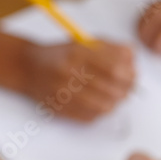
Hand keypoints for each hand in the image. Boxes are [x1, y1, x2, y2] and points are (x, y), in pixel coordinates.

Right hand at [20, 40, 134, 120]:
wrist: (28, 67)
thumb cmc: (60, 54)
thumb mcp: (83, 42)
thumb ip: (110, 47)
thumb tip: (133, 57)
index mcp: (76, 52)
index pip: (115, 68)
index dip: (129, 73)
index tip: (133, 74)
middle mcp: (68, 73)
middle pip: (111, 89)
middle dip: (126, 90)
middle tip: (128, 88)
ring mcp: (63, 93)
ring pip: (104, 106)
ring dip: (114, 102)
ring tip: (115, 96)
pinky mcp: (60, 109)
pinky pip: (90, 117)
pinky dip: (99, 112)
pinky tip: (98, 103)